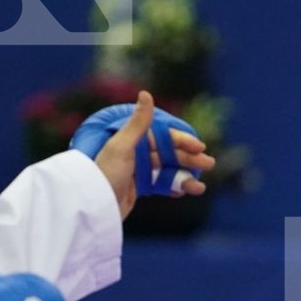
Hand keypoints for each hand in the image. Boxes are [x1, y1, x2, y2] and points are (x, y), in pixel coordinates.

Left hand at [93, 91, 215, 219]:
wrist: (92, 206)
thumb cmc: (105, 173)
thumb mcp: (122, 146)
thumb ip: (138, 123)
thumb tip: (146, 94)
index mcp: (130, 140)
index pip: (163, 136)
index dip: (182, 140)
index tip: (199, 146)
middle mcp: (135, 153)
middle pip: (169, 153)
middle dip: (190, 159)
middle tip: (209, 164)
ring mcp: (137, 171)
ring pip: (168, 170)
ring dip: (186, 176)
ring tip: (199, 187)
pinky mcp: (138, 188)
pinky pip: (162, 185)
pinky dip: (175, 187)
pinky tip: (187, 191)